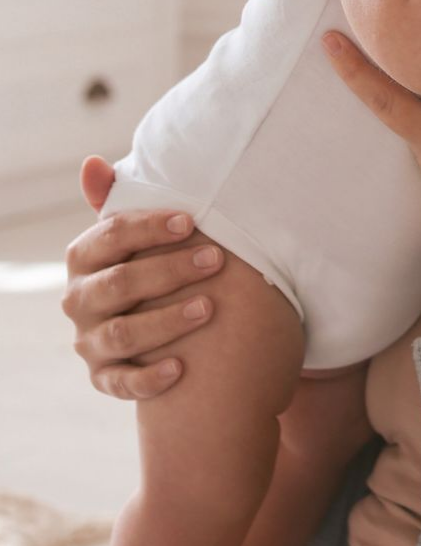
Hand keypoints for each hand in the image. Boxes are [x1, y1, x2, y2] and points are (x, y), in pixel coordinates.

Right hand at [62, 157, 220, 398]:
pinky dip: (148, 378)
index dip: (150, 228)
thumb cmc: (149, 258)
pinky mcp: (104, 376)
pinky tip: (181, 368)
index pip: (111, 237)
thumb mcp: (137, 230)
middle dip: (169, 270)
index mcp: (84, 257)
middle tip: (216, 259)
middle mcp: (80, 300)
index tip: (192, 220)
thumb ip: (118, 199)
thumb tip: (92, 163)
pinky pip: (121, 383)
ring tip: (209, 307)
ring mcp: (89, 341)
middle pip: (119, 284)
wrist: (152, 317)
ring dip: (166, 321)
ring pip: (122, 334)